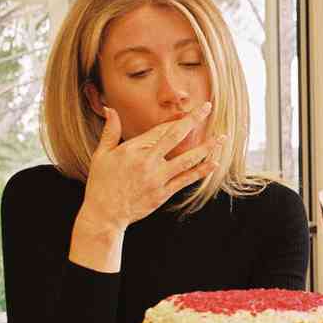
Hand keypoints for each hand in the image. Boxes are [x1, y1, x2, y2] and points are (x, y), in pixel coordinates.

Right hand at [79, 103, 222, 231]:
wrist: (105, 214)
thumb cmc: (101, 184)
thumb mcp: (102, 155)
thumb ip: (110, 131)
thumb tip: (111, 110)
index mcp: (133, 150)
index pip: (160, 130)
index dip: (177, 120)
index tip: (190, 112)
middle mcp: (148, 162)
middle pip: (176, 137)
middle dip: (193, 120)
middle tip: (208, 108)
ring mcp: (158, 178)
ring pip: (187, 159)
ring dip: (206, 147)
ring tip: (221, 138)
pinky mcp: (163, 193)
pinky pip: (186, 180)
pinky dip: (201, 171)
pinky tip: (213, 163)